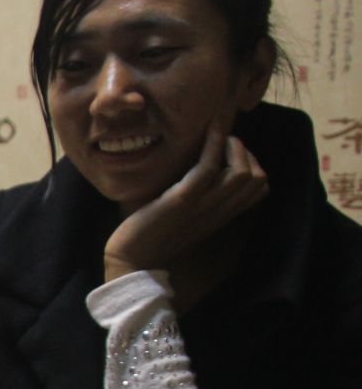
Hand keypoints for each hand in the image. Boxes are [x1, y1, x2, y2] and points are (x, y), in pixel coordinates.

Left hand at [103, 120, 267, 281]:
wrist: (131, 260)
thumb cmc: (150, 235)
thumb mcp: (184, 215)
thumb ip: (198, 199)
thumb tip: (199, 174)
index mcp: (220, 216)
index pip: (258, 190)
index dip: (254, 165)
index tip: (232, 153)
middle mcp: (218, 212)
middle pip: (257, 179)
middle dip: (247, 153)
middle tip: (226, 141)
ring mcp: (202, 207)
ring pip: (243, 174)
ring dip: (235, 146)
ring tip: (221, 134)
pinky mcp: (182, 200)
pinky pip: (209, 169)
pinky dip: (213, 144)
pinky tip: (210, 129)